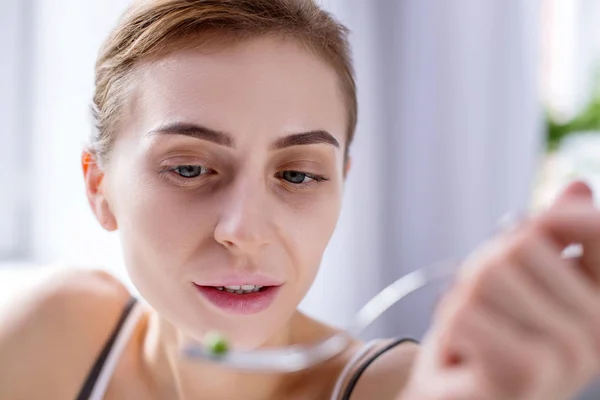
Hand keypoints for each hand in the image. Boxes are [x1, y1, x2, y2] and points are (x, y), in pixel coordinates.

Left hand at [401, 181, 599, 399]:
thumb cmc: (487, 340)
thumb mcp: (518, 282)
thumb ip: (551, 238)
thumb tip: (579, 185)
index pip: (595, 229)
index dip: (559, 217)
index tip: (534, 229)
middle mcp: (598, 331)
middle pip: (520, 244)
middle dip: (483, 269)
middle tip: (484, 308)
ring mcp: (567, 355)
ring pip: (489, 276)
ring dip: (464, 300)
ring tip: (475, 332)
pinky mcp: (525, 373)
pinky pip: (468, 313)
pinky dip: (453, 327)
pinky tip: (466, 356)